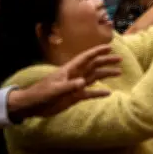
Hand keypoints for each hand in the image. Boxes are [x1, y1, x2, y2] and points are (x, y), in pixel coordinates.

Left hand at [6, 44, 121, 119]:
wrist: (33, 105)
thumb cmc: (41, 93)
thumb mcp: (55, 90)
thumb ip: (69, 86)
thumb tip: (84, 82)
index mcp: (70, 69)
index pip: (86, 58)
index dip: (97, 52)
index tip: (109, 47)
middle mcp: (76, 75)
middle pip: (94, 66)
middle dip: (106, 61)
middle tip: (119, 60)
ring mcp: (76, 85)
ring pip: (94, 77)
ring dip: (106, 74)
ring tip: (118, 73)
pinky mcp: (75, 96)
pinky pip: (90, 93)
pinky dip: (99, 92)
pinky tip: (108, 93)